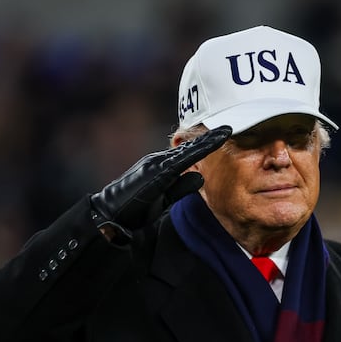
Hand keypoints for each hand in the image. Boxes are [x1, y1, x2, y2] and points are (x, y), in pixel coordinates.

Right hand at [90, 126, 230, 240]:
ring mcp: (156, 164)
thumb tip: (201, 178)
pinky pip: (178, 162)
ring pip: (185, 151)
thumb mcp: (164, 198)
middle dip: (209, 138)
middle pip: (189, 147)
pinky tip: (205, 148)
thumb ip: (181, 187)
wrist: (111, 213)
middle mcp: (159, 161)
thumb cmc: (135, 208)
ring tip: (225, 133)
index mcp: (162, 167)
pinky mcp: (154, 172)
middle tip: (229, 128)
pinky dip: (193, 154)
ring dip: (205, 141)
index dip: (206, 144)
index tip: (224, 136)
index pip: (187, 154)